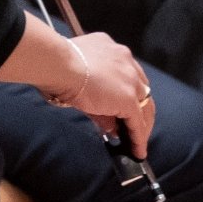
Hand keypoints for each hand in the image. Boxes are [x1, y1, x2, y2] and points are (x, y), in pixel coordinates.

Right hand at [52, 29, 157, 156]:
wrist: (58, 63)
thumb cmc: (58, 66)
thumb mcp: (79, 80)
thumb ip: (97, 102)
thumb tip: (109, 126)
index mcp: (113, 51)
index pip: (128, 75)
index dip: (129, 93)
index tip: (125, 108)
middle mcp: (126, 61)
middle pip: (142, 90)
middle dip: (140, 110)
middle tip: (133, 128)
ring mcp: (129, 79)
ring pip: (144, 106)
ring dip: (142, 125)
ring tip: (137, 143)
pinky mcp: (128, 98)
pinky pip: (137, 122)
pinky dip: (138, 138)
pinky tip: (136, 150)